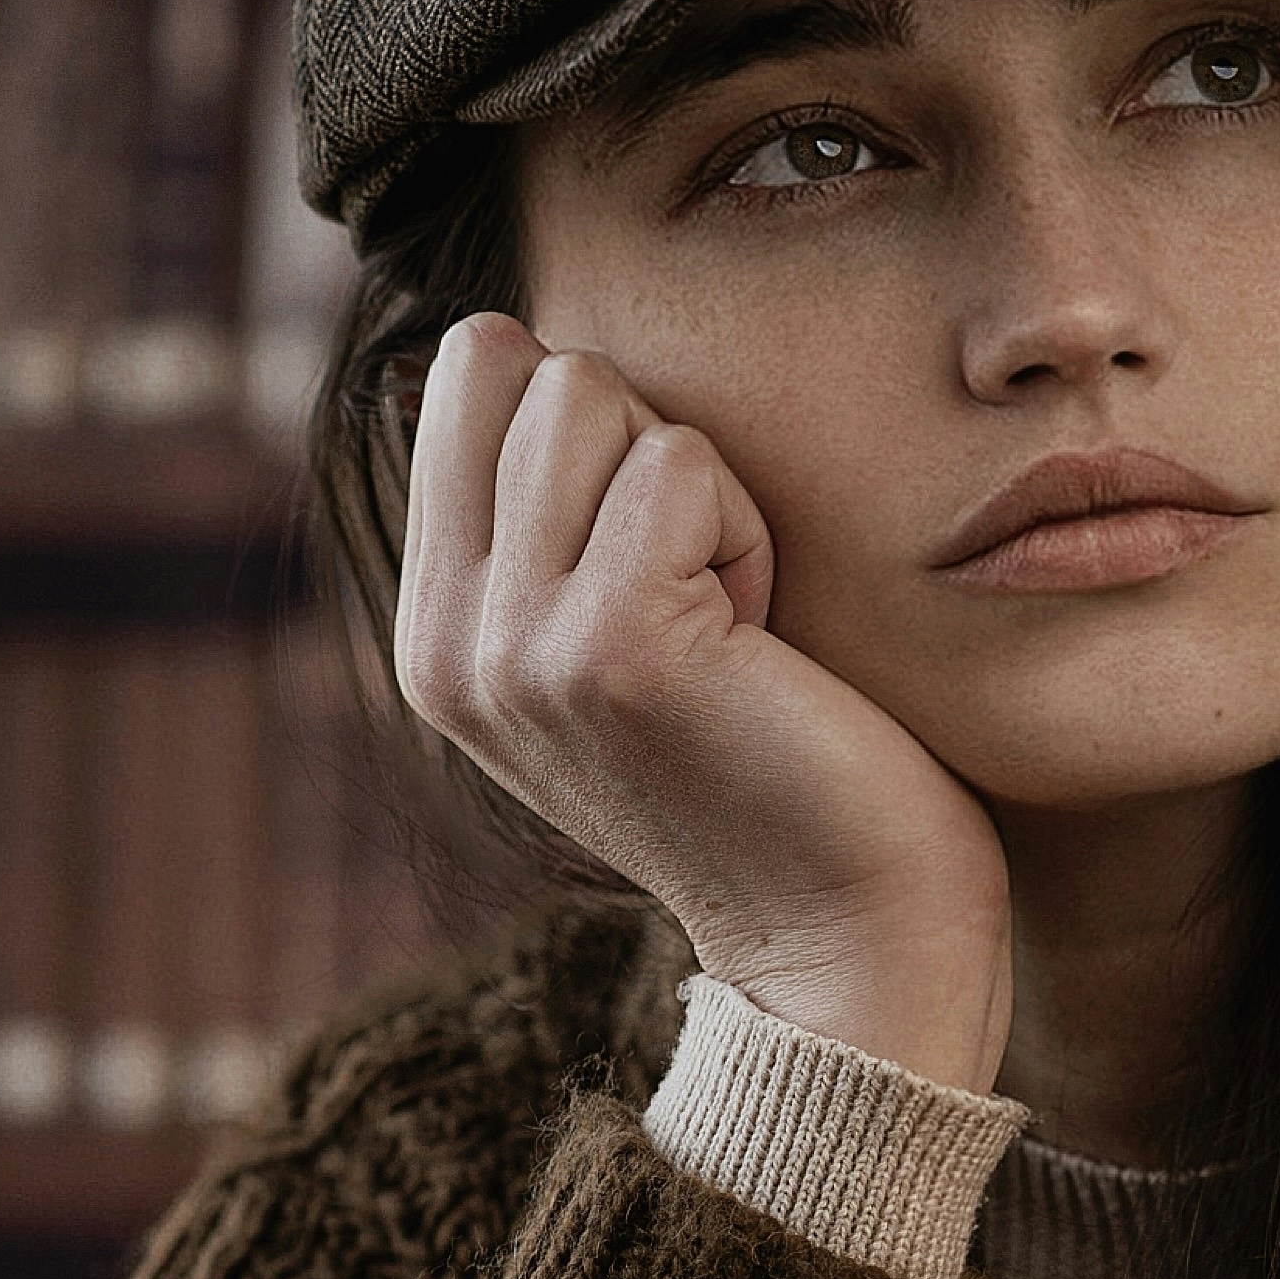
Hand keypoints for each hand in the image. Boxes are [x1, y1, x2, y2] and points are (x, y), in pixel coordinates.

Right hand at [397, 315, 1012, 1090]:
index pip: (469, 371)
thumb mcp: (608, 634)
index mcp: (434, 632)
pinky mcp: (610, 646)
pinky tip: (761, 647)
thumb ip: (539, 514)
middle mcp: (446, 643)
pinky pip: (684, 463)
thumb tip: (494, 338)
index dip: (598, 426)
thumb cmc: (776, 764)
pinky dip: (749, 533)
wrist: (846, 940)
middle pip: (523, 363)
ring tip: (730, 621)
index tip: (657, 564)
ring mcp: (514, 647)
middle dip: (643, 442)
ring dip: (700, 487)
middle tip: (701, 591)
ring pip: (593, 395)